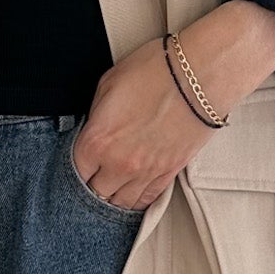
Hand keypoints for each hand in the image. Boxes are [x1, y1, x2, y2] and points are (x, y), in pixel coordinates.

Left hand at [71, 0, 274, 207]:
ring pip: (120, 202)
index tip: (79, 163)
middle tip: (94, 176)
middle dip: (92, 185)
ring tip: (111, 187)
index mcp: (97, 140)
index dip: (75, 168)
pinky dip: (137, 199)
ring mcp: (145, 172)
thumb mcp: (108, 84)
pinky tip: (132, 193)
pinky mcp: (169, 173)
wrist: (200, 74)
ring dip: (113, 196)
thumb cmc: (156, 71)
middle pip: (95, 193)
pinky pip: (147, 199)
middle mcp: (118, 163)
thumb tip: (94, 128)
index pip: (75, 171)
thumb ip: (95, 115)